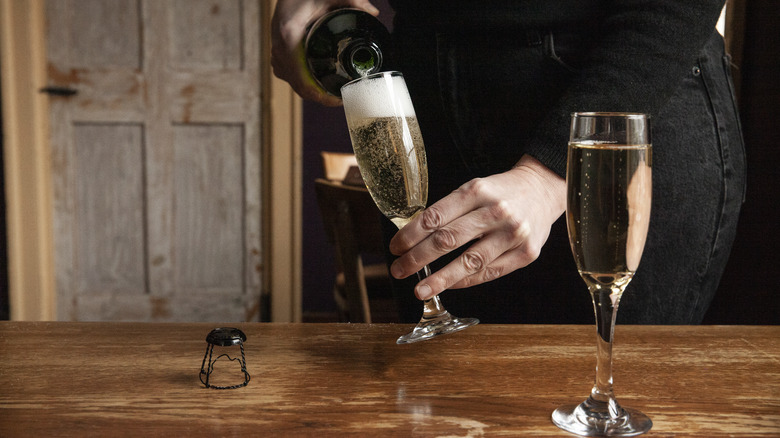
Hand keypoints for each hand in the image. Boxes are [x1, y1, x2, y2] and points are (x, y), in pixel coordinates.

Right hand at [271, 0, 379, 106]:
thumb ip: (352, 1)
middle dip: (319, 96)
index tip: (337, 99)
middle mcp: (278, 46)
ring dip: (310, 90)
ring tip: (331, 93)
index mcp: (289, 36)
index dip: (320, 95)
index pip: (301, 79)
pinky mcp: (276, 49)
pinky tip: (316, 80)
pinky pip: (286, 73)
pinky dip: (300, 80)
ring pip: (291, 80)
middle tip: (340, 99)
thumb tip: (374, 13)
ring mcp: (275, 49)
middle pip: (297, 85)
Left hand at [389, 155, 565, 299]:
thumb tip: (413, 237)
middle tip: (398, 270)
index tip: (395, 248)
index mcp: (477, 190)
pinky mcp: (526, 254)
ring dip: (439, 279)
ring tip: (419, 290)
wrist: (542, 190)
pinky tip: (449, 285)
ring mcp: (513, 234)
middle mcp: (496, 211)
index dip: (410, 235)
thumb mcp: (474, 189)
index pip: (435, 216)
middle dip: (417, 258)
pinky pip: (488, 273)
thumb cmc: (500, 192)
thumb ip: (449, 210)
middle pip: (447, 240)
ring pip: (468, 262)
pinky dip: (465, 281)